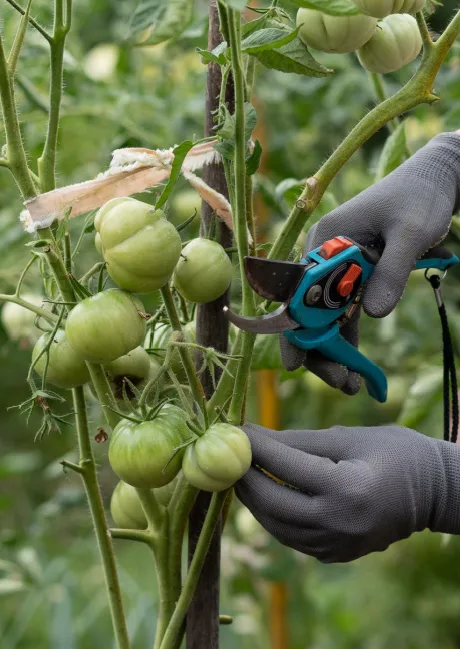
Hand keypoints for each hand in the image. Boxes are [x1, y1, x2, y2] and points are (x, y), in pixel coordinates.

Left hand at [236, 423, 459, 563]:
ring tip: (242, 475)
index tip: (234, 431)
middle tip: (229, 457)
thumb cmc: (396, 454)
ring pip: (276, 526)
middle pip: (271, 502)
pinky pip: (292, 538)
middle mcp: (338, 523)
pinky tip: (266, 497)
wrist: (436, 494)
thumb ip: (299, 441)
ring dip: (254, 501)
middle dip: (244, 478)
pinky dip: (274, 517)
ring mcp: (337, 545)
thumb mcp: (350, 438)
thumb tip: (254, 437)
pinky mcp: (336, 554)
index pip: (284, 466)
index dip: (254, 447)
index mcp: (346, 488)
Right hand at [281, 132, 459, 394]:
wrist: (438, 178)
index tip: (296, 365)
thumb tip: (374, 314)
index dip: (294, 331)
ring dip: (335, 352)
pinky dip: (349, 340)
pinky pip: (345, 314)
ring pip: (326, 319)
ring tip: (351, 386)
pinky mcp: (354, 277)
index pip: (299, 292)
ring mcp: (337, 268)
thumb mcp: (410, 233)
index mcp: (325, 239)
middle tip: (341, 383)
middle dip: (320, 351)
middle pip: (309, 312)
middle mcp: (323, 255)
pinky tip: (357, 368)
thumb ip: (391, 271)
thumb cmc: (421, 196)